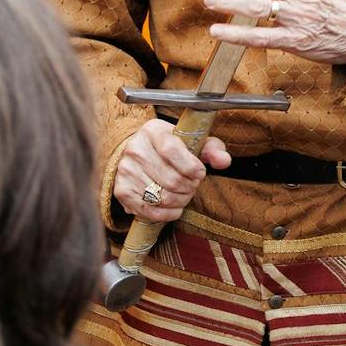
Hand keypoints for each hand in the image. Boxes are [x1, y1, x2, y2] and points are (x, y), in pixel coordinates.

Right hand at [114, 118, 231, 222]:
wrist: (143, 154)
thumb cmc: (174, 148)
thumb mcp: (194, 142)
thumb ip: (212, 149)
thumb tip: (223, 161)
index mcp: (153, 131)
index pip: (171, 151)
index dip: (191, 167)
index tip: (200, 173)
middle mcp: (135, 149)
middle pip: (170, 179)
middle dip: (189, 188)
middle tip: (193, 186)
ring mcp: (125, 170)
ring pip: (161, 197)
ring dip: (180, 201)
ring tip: (185, 195)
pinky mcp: (121, 190)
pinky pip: (147, 210)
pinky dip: (167, 214)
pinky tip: (174, 208)